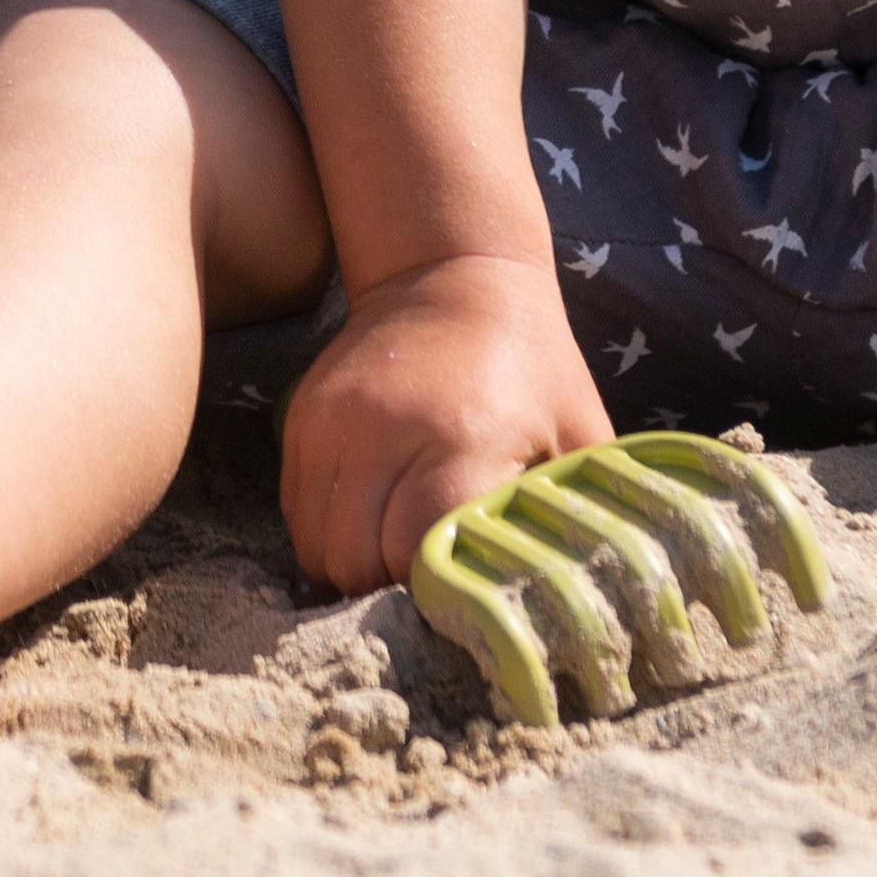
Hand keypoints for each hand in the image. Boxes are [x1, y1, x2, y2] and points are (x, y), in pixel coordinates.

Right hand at [276, 251, 619, 595]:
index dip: (438, 596)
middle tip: (429, 593)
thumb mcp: (579, 435)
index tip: (464, 604)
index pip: (418, 555)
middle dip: (390, 592)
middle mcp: (384, 430)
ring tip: (396, 563)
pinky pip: (298, 513)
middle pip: (358, 562)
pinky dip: (328, 536)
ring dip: (353, 570)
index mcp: (462, 438)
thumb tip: (578, 603)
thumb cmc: (534, 365)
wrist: (454, 272)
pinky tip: (369, 527)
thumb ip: (574, 519)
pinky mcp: (303, 418)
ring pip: (317, 546)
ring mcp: (333, 423)